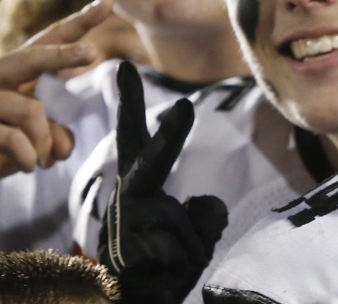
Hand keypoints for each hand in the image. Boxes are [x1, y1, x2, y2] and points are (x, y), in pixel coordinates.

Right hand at [0, 0, 108, 176]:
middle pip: (32, 56)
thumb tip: (64, 149)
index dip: (80, 21)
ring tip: (41, 160)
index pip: (49, 39)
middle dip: (63, 55)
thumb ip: (52, 132)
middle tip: (92, 53)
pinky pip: (13, 138)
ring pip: (32, 110)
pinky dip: (30, 156)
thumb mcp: (29, 134)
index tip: (110, 1)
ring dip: (45, 140)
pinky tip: (30, 166)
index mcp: (15, 70)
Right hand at [99, 61, 227, 303]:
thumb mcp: (197, 233)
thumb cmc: (169, 262)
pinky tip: (161, 273)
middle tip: (183, 106)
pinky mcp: (125, 252)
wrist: (140, 303)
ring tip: (173, 261)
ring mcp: (123, 224)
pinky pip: (178, 251)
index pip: (138, 140)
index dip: (130, 103)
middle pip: (150, 163)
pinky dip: (183, 265)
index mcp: (141, 185)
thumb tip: (201, 204)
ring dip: (191, 247)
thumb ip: (205, 214)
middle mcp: (127, 197)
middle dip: (170, 135)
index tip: (123, 66)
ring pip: (181, 224)